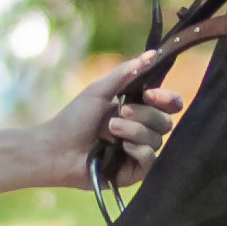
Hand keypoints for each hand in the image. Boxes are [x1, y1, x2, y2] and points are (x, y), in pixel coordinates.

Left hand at [35, 53, 176, 192]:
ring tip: (110, 130)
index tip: (149, 95)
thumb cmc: (74, 119)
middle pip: (166, 122)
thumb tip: (152, 53)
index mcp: (138, 110)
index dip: (166, 99)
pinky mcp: (134, 172)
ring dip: (134, 131)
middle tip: (120, 112)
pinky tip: (121, 148)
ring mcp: (139, 152)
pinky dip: (138, 149)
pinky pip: (151, 159)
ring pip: (157, 139)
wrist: (57, 148)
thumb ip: (126, 72)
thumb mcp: (99, 91)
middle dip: (144, 115)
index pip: (170, 104)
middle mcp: (142, 131)